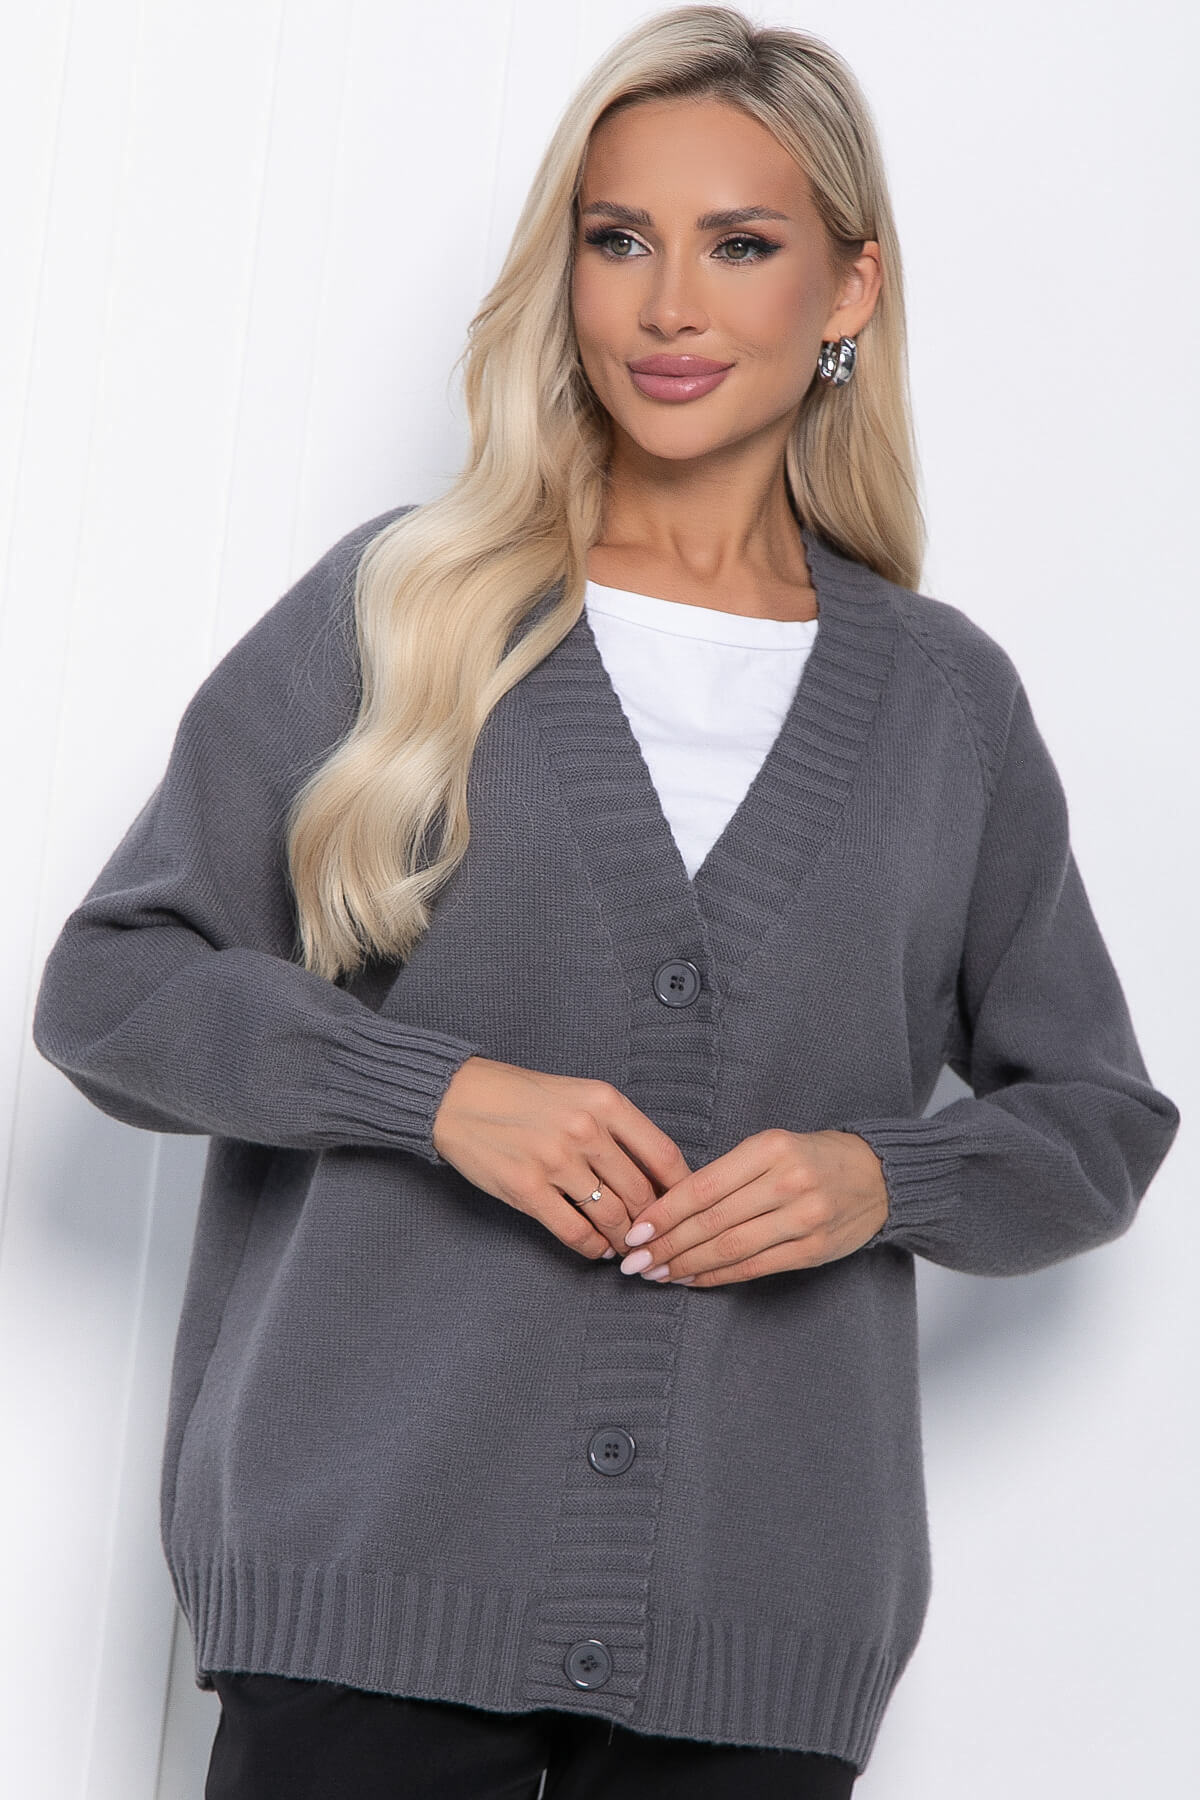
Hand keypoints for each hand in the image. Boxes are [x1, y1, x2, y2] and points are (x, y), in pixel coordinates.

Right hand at [432, 1056, 691, 1259]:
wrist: (458, 1097)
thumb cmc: (522, 1097)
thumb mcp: (579, 1095)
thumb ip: (617, 1129)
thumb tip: (656, 1177)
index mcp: (605, 1101)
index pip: (663, 1155)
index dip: (681, 1191)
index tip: (685, 1208)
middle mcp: (585, 1129)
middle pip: (641, 1193)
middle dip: (652, 1223)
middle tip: (654, 1237)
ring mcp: (555, 1160)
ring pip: (612, 1217)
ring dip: (623, 1239)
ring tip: (625, 1245)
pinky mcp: (526, 1188)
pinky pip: (574, 1232)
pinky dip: (592, 1248)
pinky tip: (596, 1248)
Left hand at [617, 1128, 888, 1287]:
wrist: (878, 1175)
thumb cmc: (812, 1158)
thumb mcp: (771, 1147)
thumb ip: (728, 1173)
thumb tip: (668, 1207)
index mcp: (770, 1148)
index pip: (705, 1185)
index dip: (666, 1212)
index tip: (637, 1230)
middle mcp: (788, 1181)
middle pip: (713, 1221)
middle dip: (667, 1244)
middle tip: (635, 1261)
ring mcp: (804, 1217)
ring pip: (731, 1248)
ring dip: (687, 1265)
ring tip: (656, 1274)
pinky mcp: (814, 1248)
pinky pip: (755, 1267)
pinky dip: (718, 1275)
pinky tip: (692, 1279)